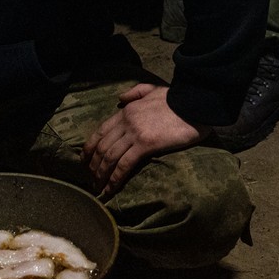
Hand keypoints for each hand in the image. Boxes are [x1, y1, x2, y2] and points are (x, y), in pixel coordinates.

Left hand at [81, 84, 207, 198]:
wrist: (194, 102)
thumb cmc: (177, 98)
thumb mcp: (153, 88)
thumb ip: (135, 92)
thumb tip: (120, 98)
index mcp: (126, 110)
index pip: (100, 131)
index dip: (90, 148)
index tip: (85, 160)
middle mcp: (126, 122)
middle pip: (102, 147)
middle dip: (93, 165)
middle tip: (90, 179)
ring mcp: (135, 133)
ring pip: (110, 157)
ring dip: (101, 175)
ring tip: (98, 188)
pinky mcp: (146, 144)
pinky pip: (125, 164)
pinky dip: (115, 178)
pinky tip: (111, 189)